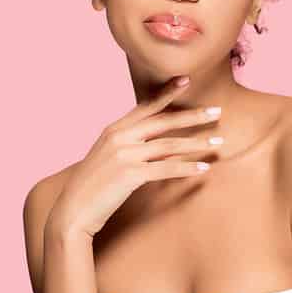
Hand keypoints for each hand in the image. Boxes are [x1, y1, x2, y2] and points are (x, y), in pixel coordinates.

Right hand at [45, 76, 222, 237]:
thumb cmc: (93, 188)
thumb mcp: (110, 159)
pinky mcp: (130, 174)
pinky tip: (204, 168)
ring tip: (218, 143)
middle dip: (193, 116)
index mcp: (113, 129)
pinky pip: (166, 168)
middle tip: (218, 112)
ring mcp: (124, 154)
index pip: (145, 106)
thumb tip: (163, 146)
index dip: (167, 93)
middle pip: (163, 121)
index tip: (187, 80)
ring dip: (197, 143)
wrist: (73, 212)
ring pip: (169, 144)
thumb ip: (131, 147)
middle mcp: (119, 137)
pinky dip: (187, 167)